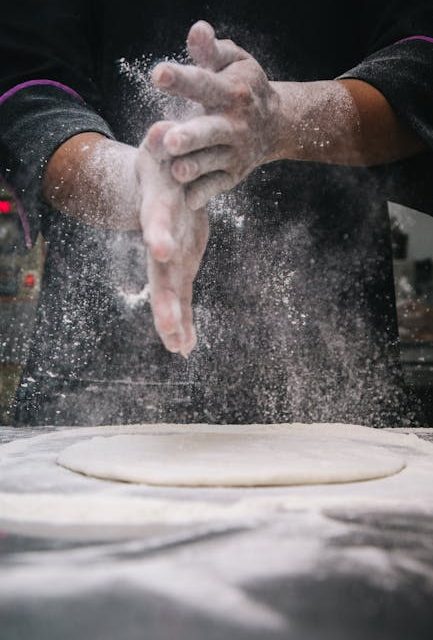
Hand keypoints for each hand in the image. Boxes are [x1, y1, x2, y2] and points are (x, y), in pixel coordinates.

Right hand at [136, 121, 208, 355]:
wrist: (160, 184)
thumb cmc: (164, 165)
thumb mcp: (161, 150)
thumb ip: (162, 141)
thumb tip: (162, 129)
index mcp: (160, 210)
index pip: (158, 223)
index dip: (160, 235)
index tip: (163, 252)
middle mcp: (161, 240)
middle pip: (161, 274)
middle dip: (165, 301)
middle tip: (170, 329)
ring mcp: (169, 258)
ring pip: (169, 294)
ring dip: (174, 322)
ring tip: (180, 348)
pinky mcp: (179, 267)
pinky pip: (181, 298)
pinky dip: (183, 322)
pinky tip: (186, 347)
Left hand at [150, 21, 280, 209]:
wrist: (277, 124)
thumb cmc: (244, 87)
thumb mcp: (234, 62)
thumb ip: (211, 51)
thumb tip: (196, 29)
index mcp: (231, 92)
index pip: (204, 84)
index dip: (181, 80)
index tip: (158, 75)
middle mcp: (235, 124)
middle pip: (210, 131)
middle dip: (190, 136)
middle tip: (169, 140)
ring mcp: (235, 152)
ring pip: (211, 162)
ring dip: (193, 167)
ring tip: (175, 171)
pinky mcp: (233, 175)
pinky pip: (216, 186)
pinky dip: (203, 193)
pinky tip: (187, 200)